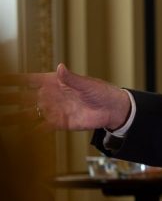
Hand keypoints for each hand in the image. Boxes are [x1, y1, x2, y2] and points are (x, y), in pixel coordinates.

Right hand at [0, 64, 130, 131]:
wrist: (112, 109)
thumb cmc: (101, 91)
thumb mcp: (86, 84)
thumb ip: (71, 78)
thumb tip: (60, 67)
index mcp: (54, 82)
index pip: (28, 80)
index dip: (13, 80)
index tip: (1, 81)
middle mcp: (50, 95)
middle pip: (23, 97)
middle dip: (7, 98)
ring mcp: (53, 109)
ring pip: (28, 113)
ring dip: (14, 116)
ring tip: (2, 119)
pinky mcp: (59, 123)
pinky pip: (42, 127)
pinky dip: (31, 130)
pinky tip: (20, 133)